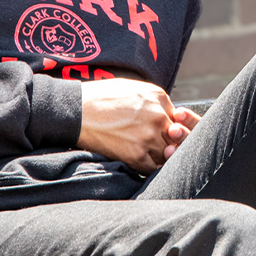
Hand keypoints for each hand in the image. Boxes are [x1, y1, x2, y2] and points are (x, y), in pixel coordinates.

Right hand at [78, 78, 196, 171]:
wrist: (76, 110)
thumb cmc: (101, 97)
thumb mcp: (133, 88)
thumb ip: (154, 100)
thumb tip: (166, 113)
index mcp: (158, 97)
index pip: (179, 117)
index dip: (171, 126)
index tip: (164, 132)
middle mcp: (158, 115)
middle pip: (177, 136)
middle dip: (171, 142)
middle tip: (161, 146)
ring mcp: (148, 136)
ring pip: (168, 153)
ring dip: (162, 156)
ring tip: (150, 155)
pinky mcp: (136, 154)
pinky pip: (153, 167)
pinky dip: (150, 167)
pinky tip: (142, 162)